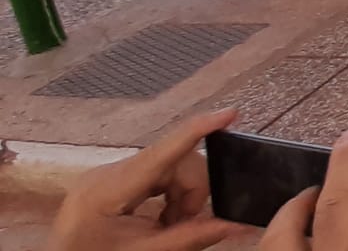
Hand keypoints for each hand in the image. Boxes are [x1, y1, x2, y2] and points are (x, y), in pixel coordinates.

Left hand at [49, 108, 242, 250]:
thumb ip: (192, 238)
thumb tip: (237, 226)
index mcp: (109, 190)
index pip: (163, 151)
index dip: (199, 130)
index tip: (229, 114)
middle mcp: (106, 174)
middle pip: (173, 163)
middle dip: (191, 193)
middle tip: (187, 226)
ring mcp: (107, 176)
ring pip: (168, 169)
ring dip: (181, 196)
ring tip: (171, 228)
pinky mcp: (110, 181)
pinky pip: (154, 176)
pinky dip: (168, 196)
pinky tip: (161, 220)